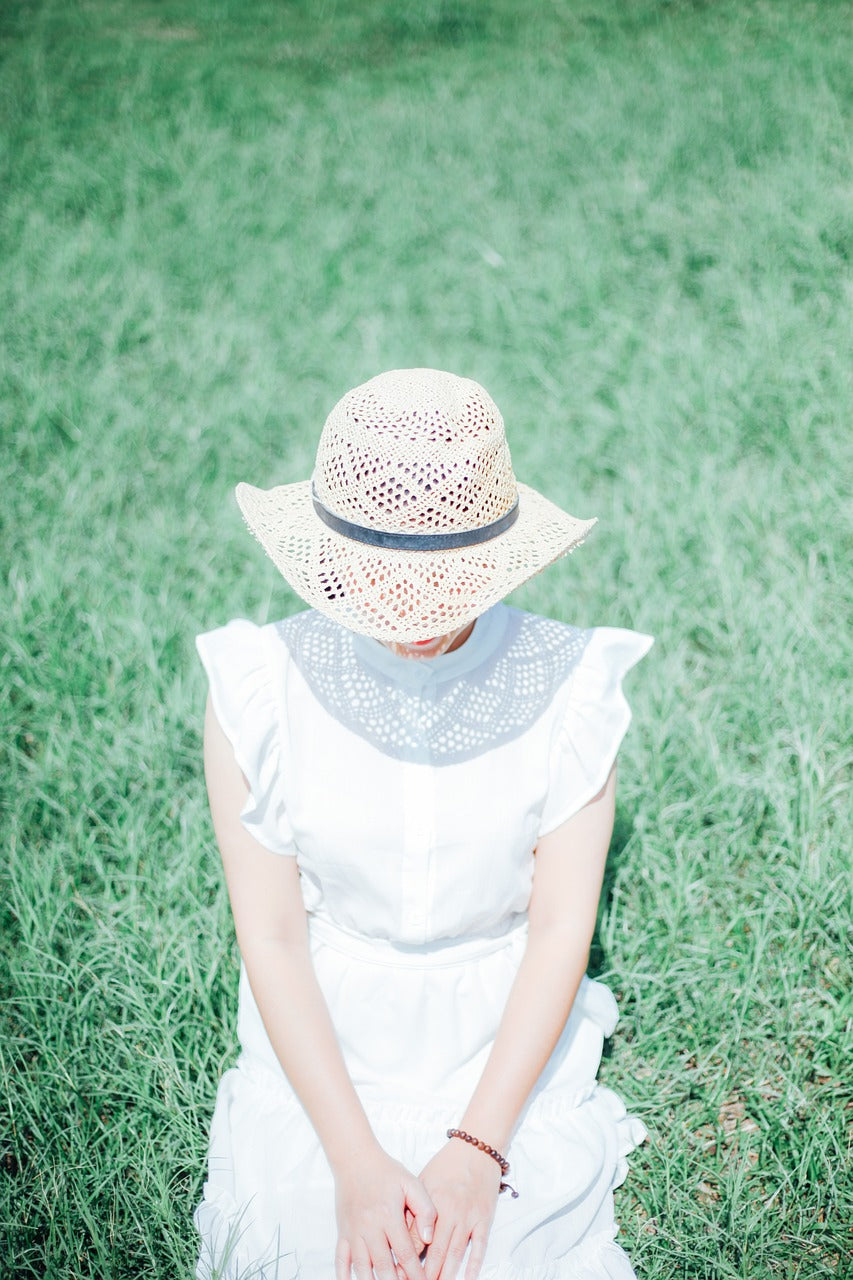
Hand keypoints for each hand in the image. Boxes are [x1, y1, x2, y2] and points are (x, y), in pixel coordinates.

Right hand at [335, 1146, 435, 1279]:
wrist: (355, 1159)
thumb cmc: (387, 1171)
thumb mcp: (412, 1183)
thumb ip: (425, 1209)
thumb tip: (428, 1238)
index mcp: (389, 1216)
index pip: (405, 1253)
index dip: (415, 1273)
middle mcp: (369, 1227)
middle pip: (383, 1266)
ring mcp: (353, 1231)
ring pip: (362, 1267)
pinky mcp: (342, 1232)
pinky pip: (340, 1259)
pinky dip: (344, 1276)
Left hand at [412, 1140, 501, 1279]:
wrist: (477, 1148)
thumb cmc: (447, 1164)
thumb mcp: (424, 1180)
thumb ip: (414, 1207)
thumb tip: (402, 1233)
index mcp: (432, 1201)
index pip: (416, 1236)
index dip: (407, 1258)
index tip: (399, 1273)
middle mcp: (450, 1211)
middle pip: (435, 1250)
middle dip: (426, 1273)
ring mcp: (469, 1216)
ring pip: (455, 1253)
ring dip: (446, 1274)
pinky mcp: (485, 1219)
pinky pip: (479, 1247)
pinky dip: (473, 1265)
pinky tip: (467, 1278)